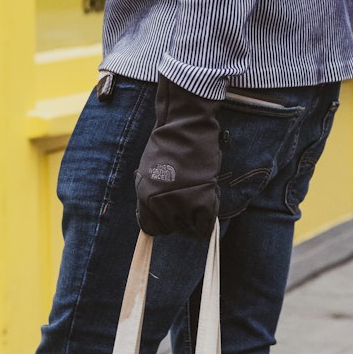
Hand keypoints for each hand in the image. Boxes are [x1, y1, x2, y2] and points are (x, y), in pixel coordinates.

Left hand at [136, 77, 221, 236]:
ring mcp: (181, 203)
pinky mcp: (201, 199)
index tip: (170, 212)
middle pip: (171, 226)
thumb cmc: (169, 143)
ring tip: (198, 192)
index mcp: (144, 195)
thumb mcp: (149, 170)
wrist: (185, 126)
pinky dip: (207, 220)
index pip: (150, 227)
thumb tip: (160, 213)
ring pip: (188, 225)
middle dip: (179, 215)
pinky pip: (204, 224)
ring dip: (194, 213)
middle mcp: (160, 202)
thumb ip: (151, 193)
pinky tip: (208, 204)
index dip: (162, 221)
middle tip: (187, 197)